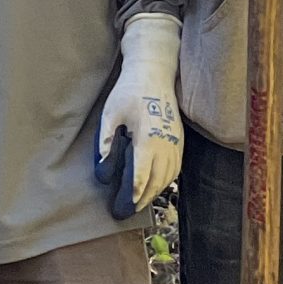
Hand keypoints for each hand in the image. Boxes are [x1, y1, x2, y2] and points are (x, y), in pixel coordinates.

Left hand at [98, 15, 184, 212]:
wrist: (154, 71)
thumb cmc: (129, 90)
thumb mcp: (110, 113)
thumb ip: (106, 141)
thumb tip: (103, 170)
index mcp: (147, 135)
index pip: (142, 173)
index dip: (133, 194)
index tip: (123, 207)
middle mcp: (165, 141)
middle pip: (157, 180)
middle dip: (142, 198)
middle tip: (126, 212)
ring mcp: (175, 140)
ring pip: (168, 176)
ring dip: (155, 192)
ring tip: (139, 203)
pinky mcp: (179, 138)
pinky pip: (176, 167)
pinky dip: (166, 181)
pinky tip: (155, 186)